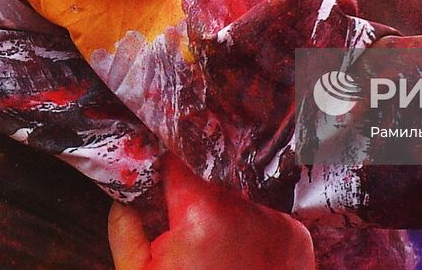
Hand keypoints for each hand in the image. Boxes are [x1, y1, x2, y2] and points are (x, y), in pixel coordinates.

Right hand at [109, 157, 314, 269]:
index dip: (163, 171)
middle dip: (195, 206)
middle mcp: (246, 210)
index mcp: (203, 214)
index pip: (177, 163)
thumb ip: (127, 229)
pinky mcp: (297, 237)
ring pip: (239, 204)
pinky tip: (243, 261)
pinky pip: (266, 221)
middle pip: (209, 187)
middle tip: (188, 242)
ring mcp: (276, 222)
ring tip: (218, 259)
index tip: (157, 178)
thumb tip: (124, 198)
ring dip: (227, 220)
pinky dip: (254, 235)